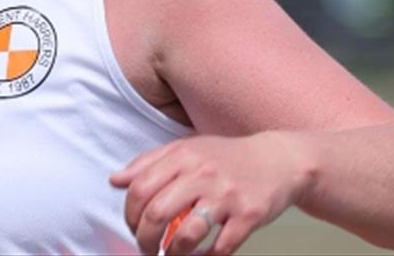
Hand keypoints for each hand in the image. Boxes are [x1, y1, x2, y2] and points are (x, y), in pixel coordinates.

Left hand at [110, 132, 311, 254]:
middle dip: (145, 240)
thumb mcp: (186, 149)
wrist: (278, 160)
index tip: (133, 227)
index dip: (129, 214)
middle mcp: (202, 174)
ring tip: (172, 255)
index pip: (140, 188)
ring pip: (187, 235)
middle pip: (157, 214)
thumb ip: (148, 163)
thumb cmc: (226, 158)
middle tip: (146, 249)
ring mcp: (226, 196)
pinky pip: (220, 248)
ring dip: (173, 254)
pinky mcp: (248, 216)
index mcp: (183, 156)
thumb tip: (115, 181)